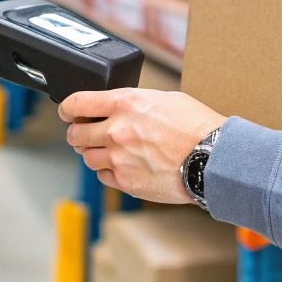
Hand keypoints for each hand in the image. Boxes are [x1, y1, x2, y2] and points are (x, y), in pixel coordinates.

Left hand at [60, 89, 225, 203]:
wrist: (214, 158)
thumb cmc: (197, 126)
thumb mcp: (164, 99)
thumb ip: (134, 104)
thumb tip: (118, 108)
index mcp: (125, 103)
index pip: (77, 102)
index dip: (67, 107)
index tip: (66, 111)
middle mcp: (117, 130)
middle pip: (76, 133)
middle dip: (77, 132)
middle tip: (84, 133)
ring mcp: (120, 158)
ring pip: (87, 156)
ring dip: (93, 153)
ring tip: (109, 150)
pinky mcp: (127, 181)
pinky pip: (104, 175)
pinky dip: (108, 171)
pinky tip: (123, 165)